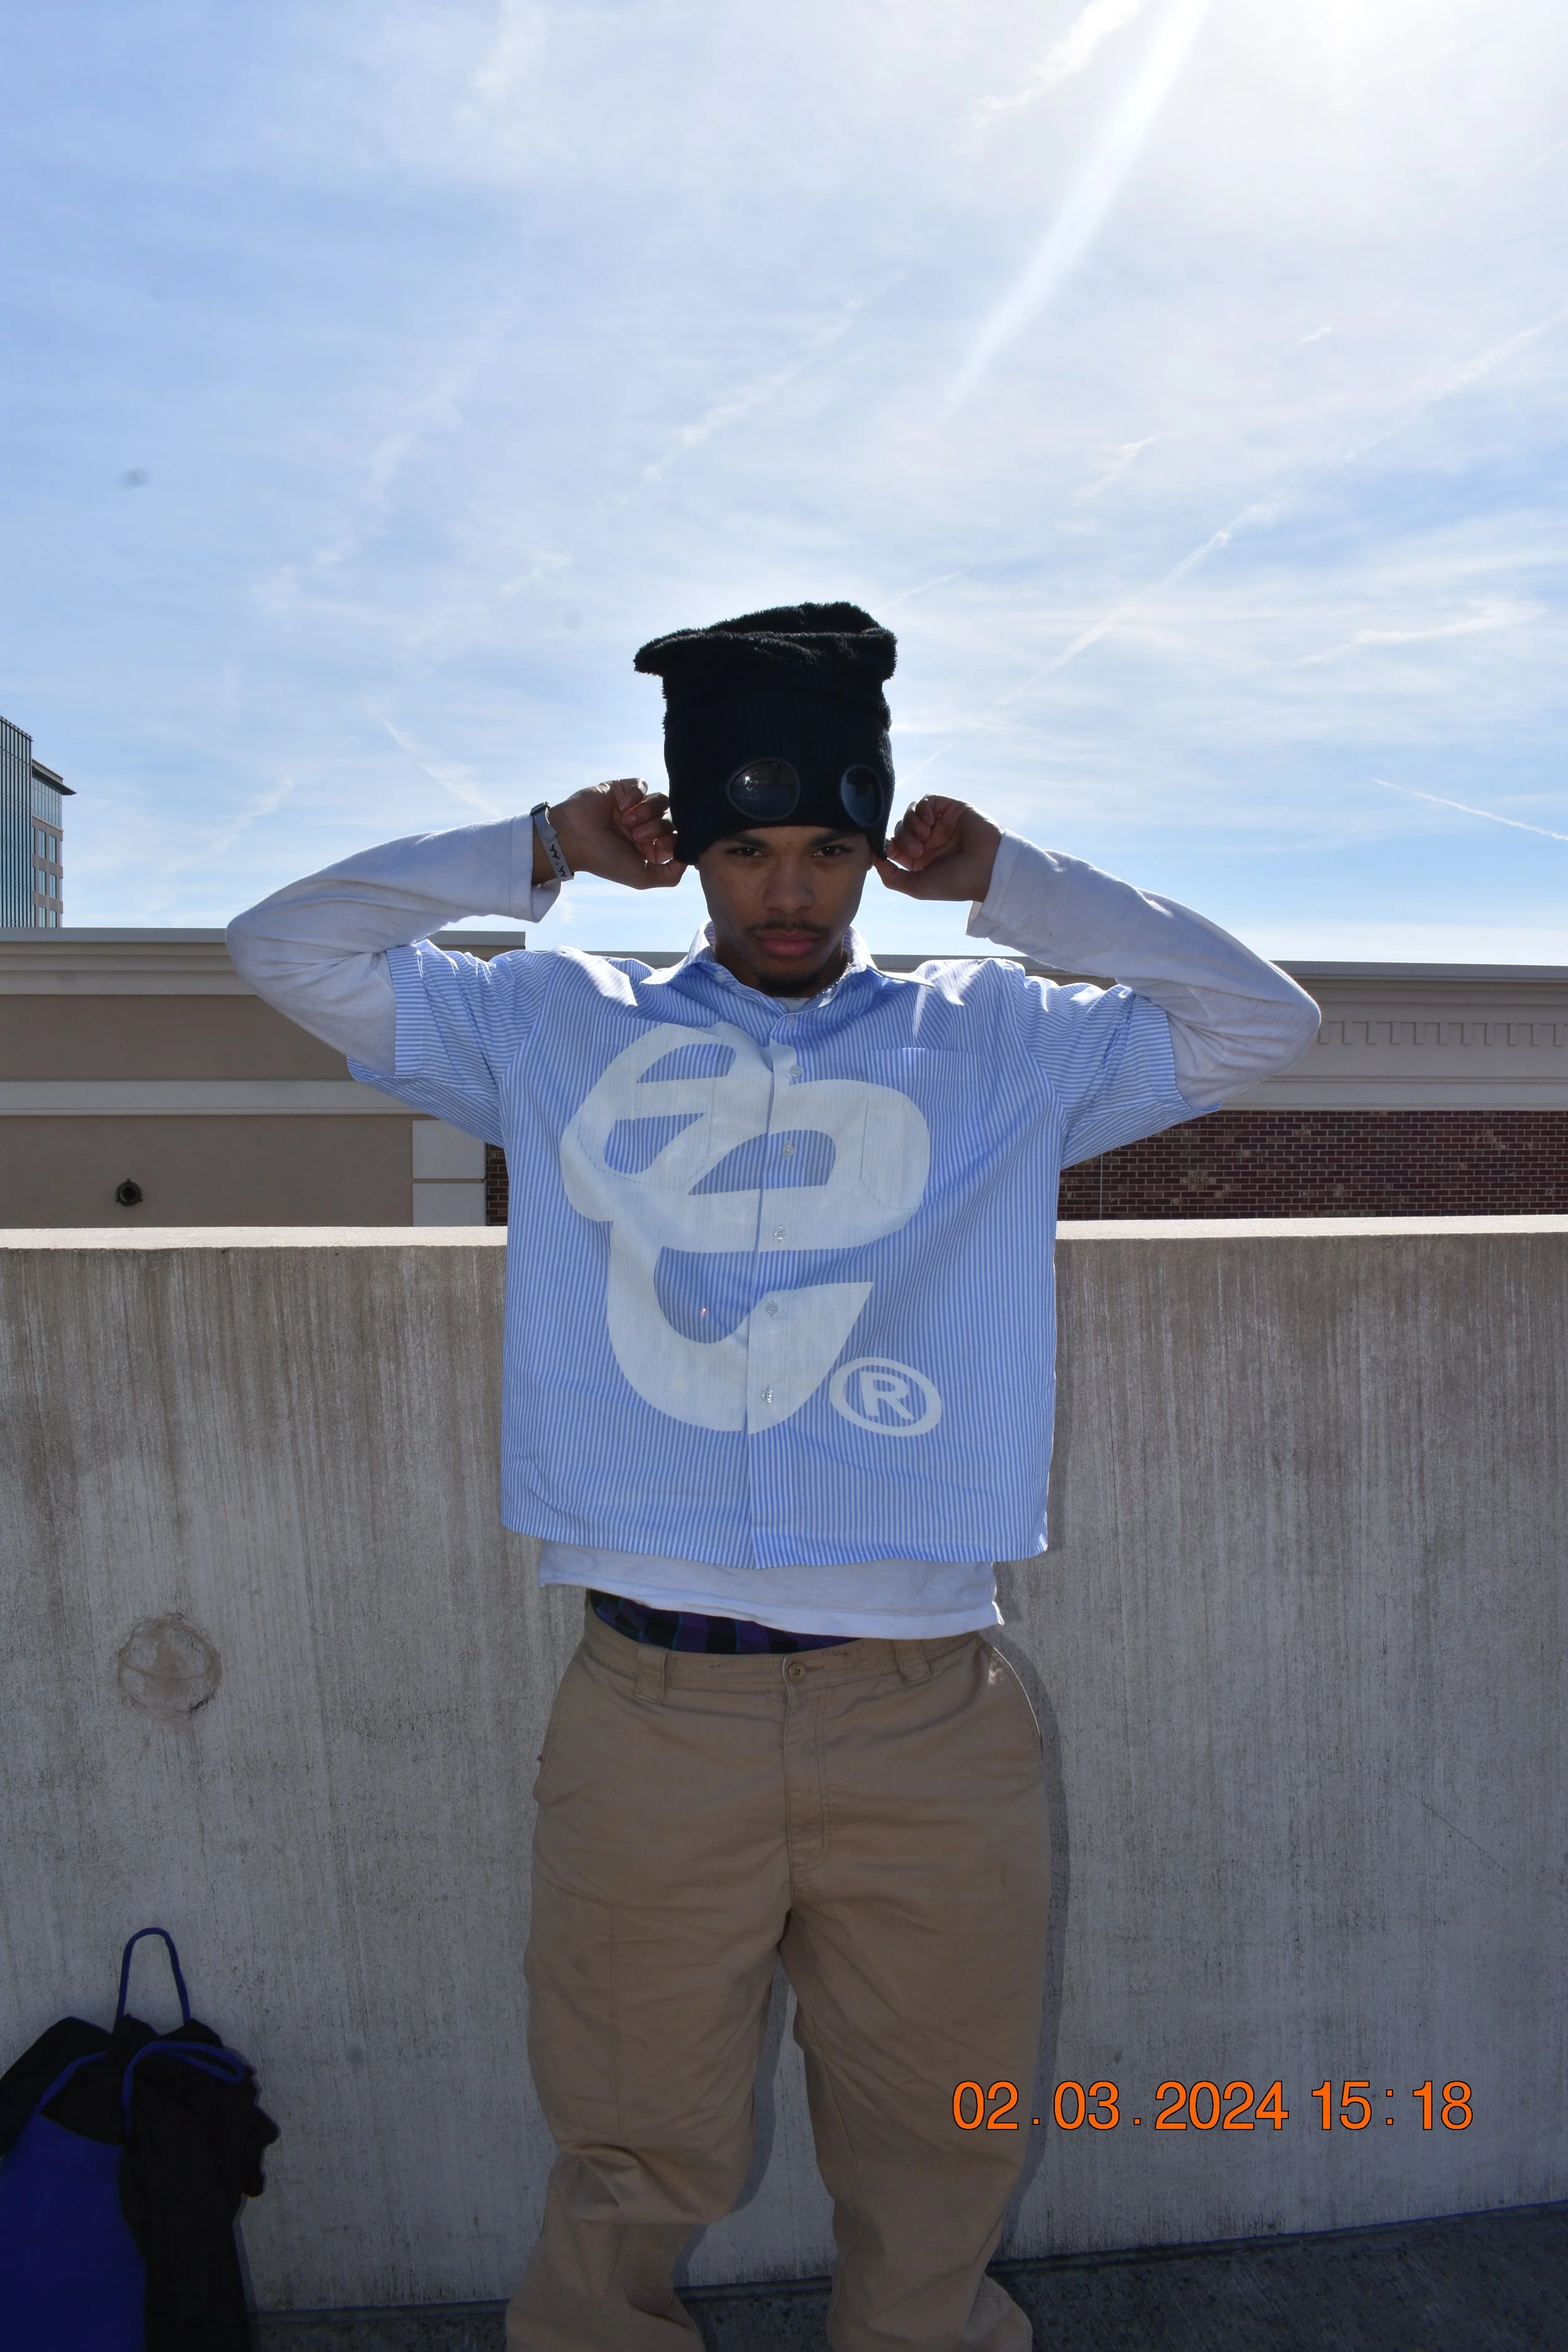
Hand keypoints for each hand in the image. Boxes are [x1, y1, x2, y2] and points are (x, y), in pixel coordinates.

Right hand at [538, 778, 685, 891]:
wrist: (571, 838)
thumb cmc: (604, 860)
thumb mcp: (641, 877)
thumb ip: (670, 874)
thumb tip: (689, 858)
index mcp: (652, 847)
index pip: (679, 836)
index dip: (674, 839)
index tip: (660, 845)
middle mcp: (646, 826)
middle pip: (672, 818)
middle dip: (657, 827)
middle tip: (636, 836)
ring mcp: (636, 807)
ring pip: (661, 799)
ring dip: (647, 811)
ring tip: (626, 821)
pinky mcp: (623, 789)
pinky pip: (643, 784)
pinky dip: (636, 795)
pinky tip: (620, 806)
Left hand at [876, 796, 1000, 902]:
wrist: (989, 868)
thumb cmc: (955, 882)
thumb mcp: (917, 887)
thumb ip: (891, 877)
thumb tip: (874, 858)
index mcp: (920, 861)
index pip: (893, 845)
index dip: (887, 845)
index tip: (891, 851)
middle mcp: (928, 842)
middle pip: (899, 828)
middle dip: (903, 837)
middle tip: (919, 849)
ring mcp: (939, 824)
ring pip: (910, 813)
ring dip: (912, 823)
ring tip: (926, 836)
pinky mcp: (950, 809)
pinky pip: (927, 800)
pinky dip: (923, 808)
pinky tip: (931, 821)